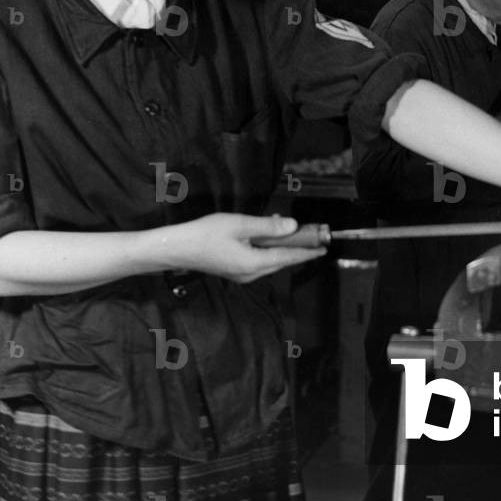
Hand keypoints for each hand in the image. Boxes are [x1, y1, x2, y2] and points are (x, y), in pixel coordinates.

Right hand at [160, 213, 325, 282]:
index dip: (307, 251)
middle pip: (281, 261)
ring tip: (291, 231)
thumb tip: (293, 227)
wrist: (176, 248)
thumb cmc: (206, 234)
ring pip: (270, 261)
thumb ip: (268, 226)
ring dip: (282, 247)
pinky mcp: (234, 271)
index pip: (289, 257)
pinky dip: (268, 249)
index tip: (324, 247)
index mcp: (254, 263)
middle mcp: (251, 274)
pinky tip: (266, 234)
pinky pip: (259, 261)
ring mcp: (242, 275)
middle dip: (297, 248)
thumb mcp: (239, 225)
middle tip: (312, 235)